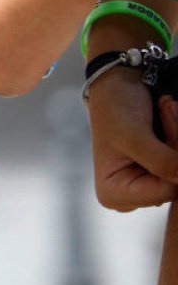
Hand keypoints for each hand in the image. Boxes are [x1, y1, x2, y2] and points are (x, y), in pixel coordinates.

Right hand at [87, 71, 177, 211]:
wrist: (116, 86)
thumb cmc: (116, 108)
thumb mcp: (135, 136)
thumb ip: (163, 163)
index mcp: (114, 194)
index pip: (166, 191)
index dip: (177, 161)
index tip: (171, 123)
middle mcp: (129, 197)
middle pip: (175, 183)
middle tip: (169, 109)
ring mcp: (144, 187)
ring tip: (167, 109)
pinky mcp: (157, 174)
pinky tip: (169, 117)